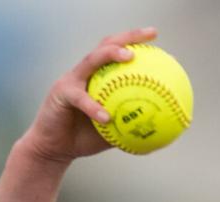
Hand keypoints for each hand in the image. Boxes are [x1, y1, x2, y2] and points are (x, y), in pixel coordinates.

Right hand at [19, 28, 158, 163]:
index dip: (137, 43)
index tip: (156, 37)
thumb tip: (163, 131)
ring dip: (110, 54)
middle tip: (150, 34)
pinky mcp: (61, 93)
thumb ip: (133, 126)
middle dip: (129, 37)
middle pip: (107, 45)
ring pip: (91, 60)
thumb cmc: (85, 139)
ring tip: (129, 57)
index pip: (118, 52)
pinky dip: (93, 107)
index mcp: (99, 78)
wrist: (55, 148)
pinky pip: (80, 98)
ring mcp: (72, 79)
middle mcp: (86, 73)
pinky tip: (106, 117)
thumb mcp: (114, 133)